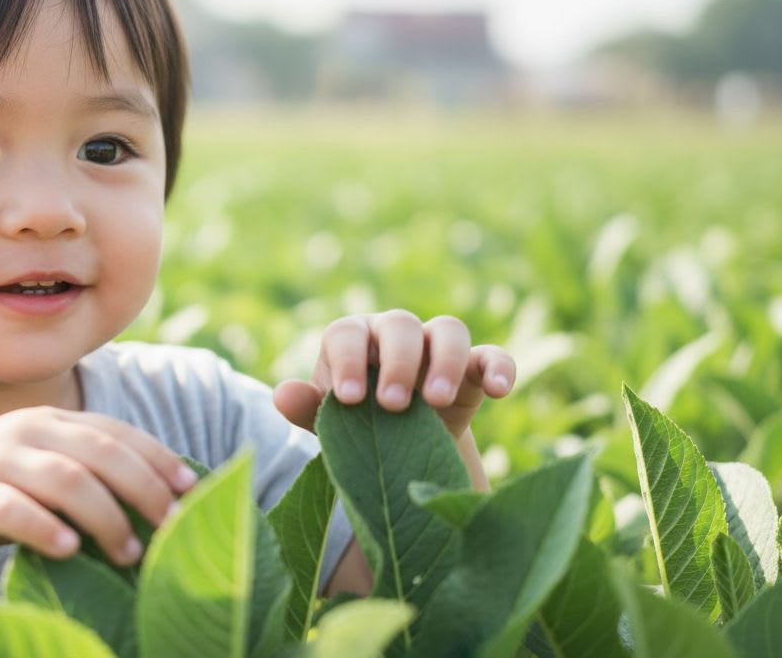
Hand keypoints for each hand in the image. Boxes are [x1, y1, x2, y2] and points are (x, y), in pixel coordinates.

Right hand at [0, 407, 195, 574]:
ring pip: (64, 479)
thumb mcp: (45, 472)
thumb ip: (90, 474)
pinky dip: (43, 528)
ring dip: (105, 517)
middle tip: (173, 527)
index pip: (116, 432)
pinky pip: (11, 510)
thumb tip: (163, 502)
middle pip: (100, 453)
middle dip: (143, 489)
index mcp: (53, 421)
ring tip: (130, 553)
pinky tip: (69, 549)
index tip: (191, 491)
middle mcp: (27, 430)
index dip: (158, 458)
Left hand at [273, 310, 515, 438]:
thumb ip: (309, 410)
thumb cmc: (356, 430)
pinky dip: (499, 366)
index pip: (346, 333)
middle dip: (396, 362)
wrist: (400, 455)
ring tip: (434, 401)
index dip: (347, 360)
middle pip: (399, 325)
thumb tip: (280, 394)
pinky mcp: (472, 369)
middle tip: (392, 405)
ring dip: (443, 362)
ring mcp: (436, 348)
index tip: (349, 399)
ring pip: (447, 330)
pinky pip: (491, 356)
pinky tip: (500, 390)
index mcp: (352, 340)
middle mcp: (393, 334)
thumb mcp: (330, 426)